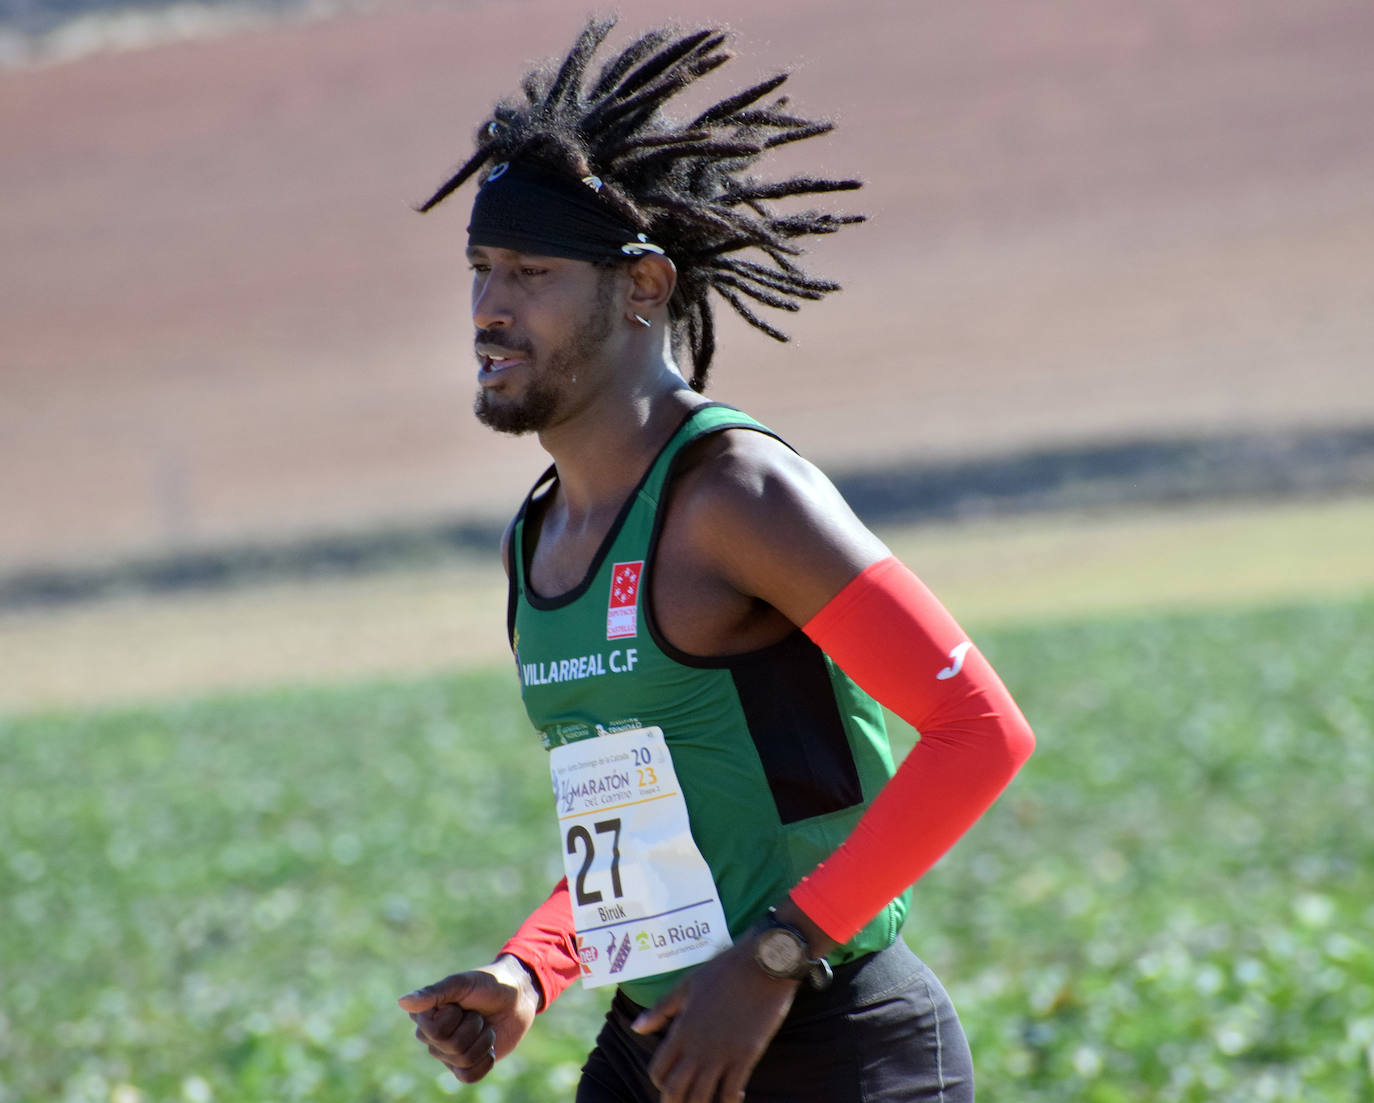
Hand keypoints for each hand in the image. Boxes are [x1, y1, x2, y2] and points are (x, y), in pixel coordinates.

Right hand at [397, 954, 540, 1083]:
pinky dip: (485, 1061)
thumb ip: (433, 993)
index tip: (460, 1003)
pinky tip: (488, 1046)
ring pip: (464, 1060)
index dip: (455, 1016)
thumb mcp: (461, 983)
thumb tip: (402, 1002)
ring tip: (485, 1025)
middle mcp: (432, 1037)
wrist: (516, 997)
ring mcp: (448, 1053)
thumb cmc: (487, 984)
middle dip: (474, 1026)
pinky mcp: (465, 1066)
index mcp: (425, 1016)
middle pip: (452, 1047)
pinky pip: (469, 1076)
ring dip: (484, 1039)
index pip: (435, 1031)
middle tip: (477, 1013)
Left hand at [630, 936, 800, 1102]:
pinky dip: (729, 1101)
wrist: (762, 963)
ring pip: (702, 1097)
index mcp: (681, 1030)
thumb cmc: (723, 970)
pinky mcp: (746, 1055)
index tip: (667, 1083)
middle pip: (676, 1090)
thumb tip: (636, 1028)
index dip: (659, 1081)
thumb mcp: (687, 985)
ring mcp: (722, 1053)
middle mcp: (697, 1047)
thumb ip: (661, 1010)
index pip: (659, 1070)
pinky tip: (733, 1099)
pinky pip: (732, 1091)